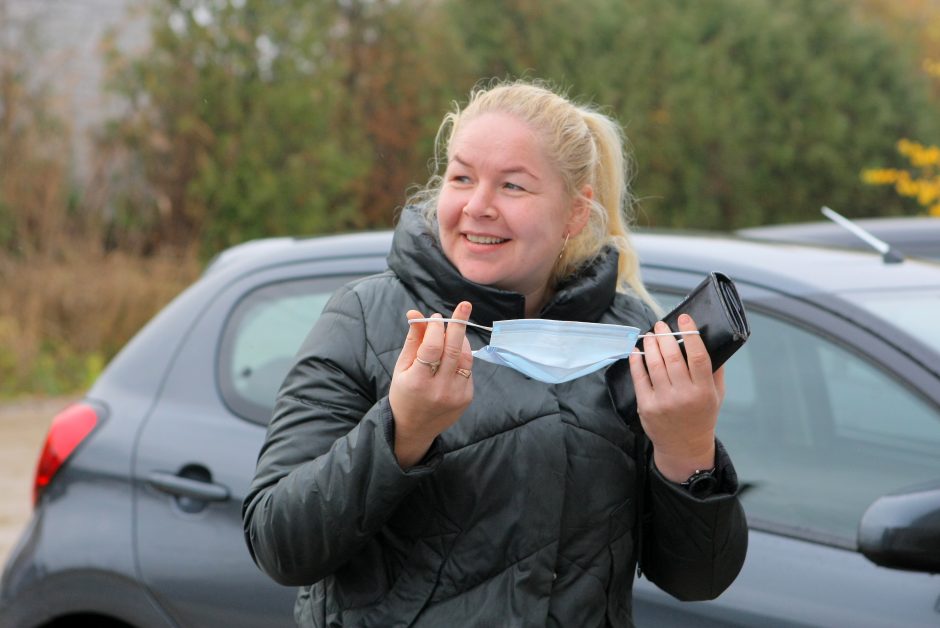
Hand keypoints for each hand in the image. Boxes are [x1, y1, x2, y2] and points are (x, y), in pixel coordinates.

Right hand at [389, 301, 473, 467]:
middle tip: (464, 305)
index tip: (435, 317)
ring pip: (465, 358)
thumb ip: (412, 340)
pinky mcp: (467, 397)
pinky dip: (463, 356)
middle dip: (459, 324)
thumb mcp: (402, 367)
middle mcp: (439, 389)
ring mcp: (456, 395)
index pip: (432, 347)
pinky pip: (468, 369)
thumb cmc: (404, 393)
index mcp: (418, 382)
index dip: (435, 328)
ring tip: (455, 330)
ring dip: (462, 339)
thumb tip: (416, 313)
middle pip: (454, 350)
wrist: (414, 428)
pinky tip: (454, 353)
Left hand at [628, 314, 724, 482]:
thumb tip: (713, 341)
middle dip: (665, 336)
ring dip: (650, 345)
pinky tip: (637, 351)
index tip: (684, 319)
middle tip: (660, 325)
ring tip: (650, 335)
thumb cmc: (702, 416)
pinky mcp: (647, 406)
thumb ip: (716, 370)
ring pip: (654, 364)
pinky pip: (639, 378)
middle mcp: (684, 395)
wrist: (684, 447)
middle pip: (672, 357)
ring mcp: (663, 401)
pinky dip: (637, 361)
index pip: (697, 356)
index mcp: (704, 391)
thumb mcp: (717, 395)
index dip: (691, 334)